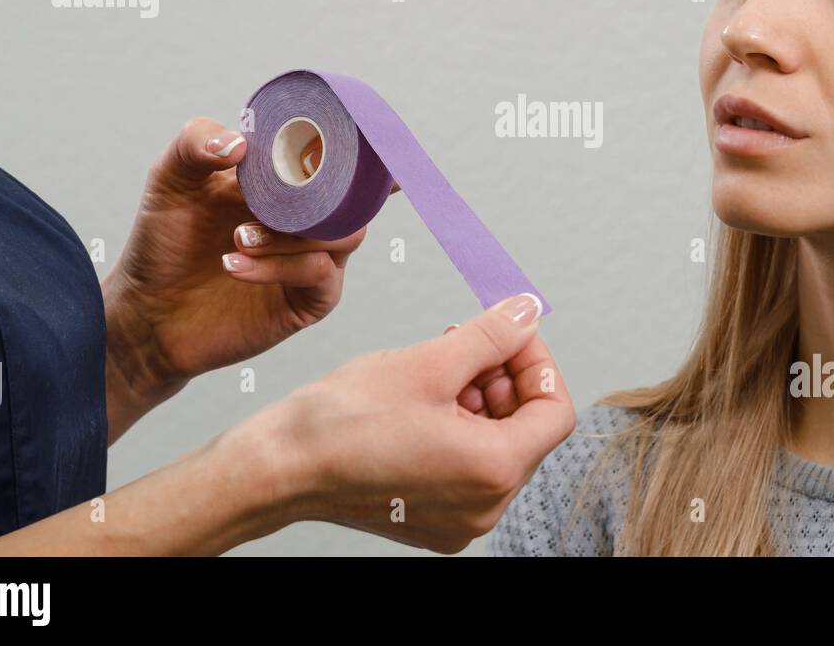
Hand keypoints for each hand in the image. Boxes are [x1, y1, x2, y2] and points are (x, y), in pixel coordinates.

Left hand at [102, 117, 395, 438]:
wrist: (149, 312)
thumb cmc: (164, 243)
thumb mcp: (170, 180)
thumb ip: (195, 143)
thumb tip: (241, 145)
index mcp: (287, 180)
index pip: (338, 156)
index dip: (359, 146)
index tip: (354, 138)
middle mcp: (308, 217)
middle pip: (357, 195)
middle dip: (327, 190)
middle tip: (276, 196)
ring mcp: (313, 257)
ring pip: (345, 233)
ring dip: (292, 232)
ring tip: (239, 238)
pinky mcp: (310, 300)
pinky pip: (319, 273)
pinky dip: (279, 265)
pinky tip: (233, 265)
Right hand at [245, 293, 573, 553]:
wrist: (279, 467)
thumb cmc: (341, 421)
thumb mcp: (428, 362)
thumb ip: (491, 336)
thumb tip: (528, 313)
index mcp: (493, 471)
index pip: (554, 411)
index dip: (537, 363)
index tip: (512, 334)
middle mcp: (485, 508)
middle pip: (527, 430)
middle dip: (505, 378)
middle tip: (469, 343)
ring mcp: (459, 520)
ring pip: (497, 446)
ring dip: (481, 399)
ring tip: (441, 368)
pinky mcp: (434, 520)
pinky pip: (469, 468)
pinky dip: (460, 428)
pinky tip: (427, 399)